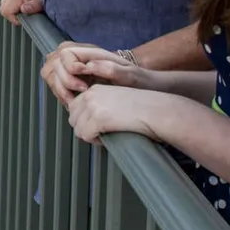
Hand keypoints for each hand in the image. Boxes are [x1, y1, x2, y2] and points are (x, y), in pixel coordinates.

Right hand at [0, 0, 43, 25]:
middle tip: (21, 18)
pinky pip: (7, 2)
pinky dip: (11, 8)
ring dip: (10, 12)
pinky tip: (19, 10)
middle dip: (10, 16)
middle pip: (3, 8)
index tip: (21, 21)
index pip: (6, 10)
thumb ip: (32, 7)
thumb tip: (23, 9)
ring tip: (20, 14)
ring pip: (3, 5)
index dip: (13, 19)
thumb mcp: (40, 4)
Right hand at [40, 41, 149, 105]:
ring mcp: (69, 66)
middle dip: (64, 82)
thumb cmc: (134, 80)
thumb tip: (87, 66)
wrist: (137, 88)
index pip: (65, 52)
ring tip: (76, 101)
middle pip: (53, 63)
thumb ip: (109, 68)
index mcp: (89, 50)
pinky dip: (60, 94)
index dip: (69, 68)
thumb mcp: (128, 75)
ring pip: (49, 73)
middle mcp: (75, 55)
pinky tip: (73, 102)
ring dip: (60, 89)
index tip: (83, 85)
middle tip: (82, 94)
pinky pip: (53, 83)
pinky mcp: (67, 77)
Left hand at [67, 85, 182, 144]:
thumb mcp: (116, 100)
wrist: (157, 110)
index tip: (98, 126)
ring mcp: (93, 105)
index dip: (85, 120)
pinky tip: (108, 138)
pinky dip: (95, 141)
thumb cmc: (143, 109)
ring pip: (77, 128)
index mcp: (95, 89)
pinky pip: (85, 135)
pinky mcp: (98, 118)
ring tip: (106, 135)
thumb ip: (100, 106)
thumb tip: (85, 122)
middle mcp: (91, 94)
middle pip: (73, 118)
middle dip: (84, 128)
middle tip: (101, 133)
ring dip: (90, 135)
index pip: (74, 107)